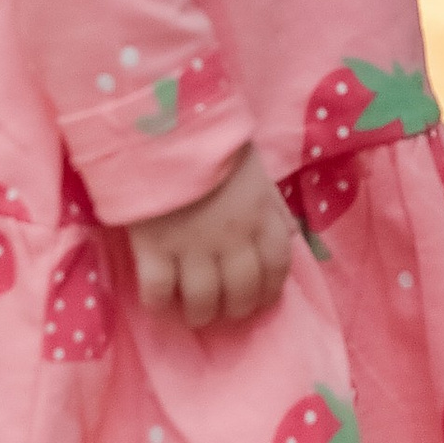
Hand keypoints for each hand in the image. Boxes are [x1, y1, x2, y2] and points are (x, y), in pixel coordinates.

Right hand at [126, 146, 297, 329]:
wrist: (166, 127)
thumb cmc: (213, 145)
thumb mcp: (256, 172)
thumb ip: (273, 207)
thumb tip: (288, 237)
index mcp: (261, 217)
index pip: (277, 268)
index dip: (270, 292)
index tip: (259, 301)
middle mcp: (232, 239)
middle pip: (242, 293)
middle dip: (236, 310)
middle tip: (224, 312)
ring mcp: (192, 246)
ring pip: (203, 301)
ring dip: (200, 314)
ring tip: (194, 313)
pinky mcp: (154, 248)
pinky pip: (158, 292)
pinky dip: (159, 303)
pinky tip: (159, 301)